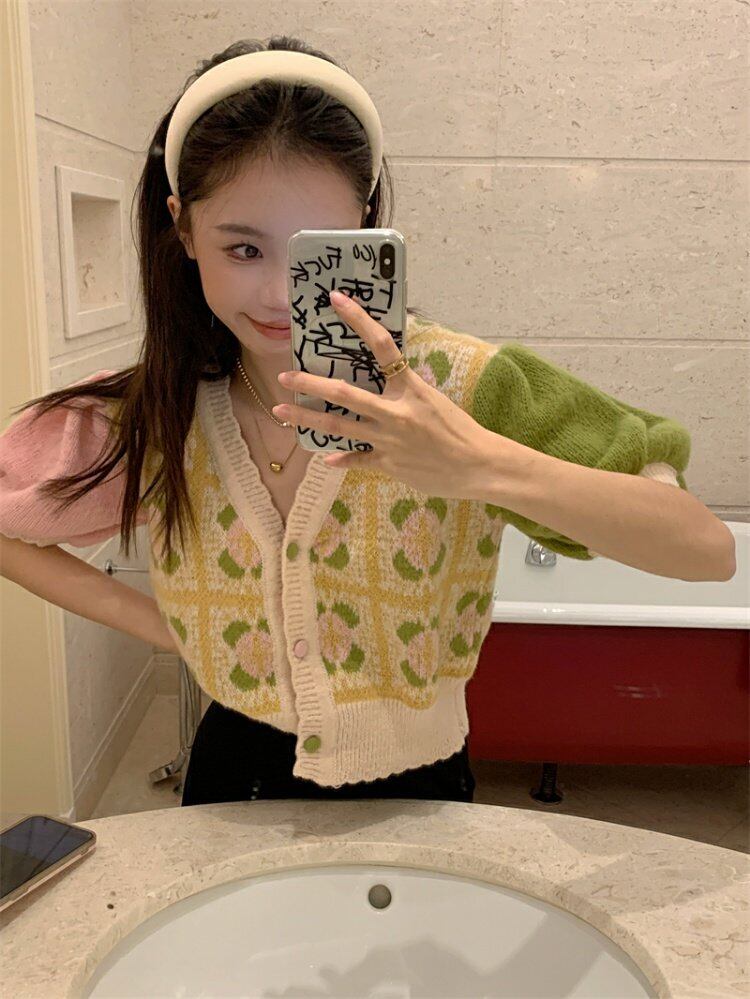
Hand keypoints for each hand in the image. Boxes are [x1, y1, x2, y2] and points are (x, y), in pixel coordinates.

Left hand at [272, 289, 497, 499]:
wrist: (479, 466)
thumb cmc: (461, 430)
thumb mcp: (434, 400)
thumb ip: (406, 392)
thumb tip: (388, 382)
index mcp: (410, 388)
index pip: (381, 345)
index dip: (358, 320)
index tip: (336, 300)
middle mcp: (395, 412)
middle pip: (344, 394)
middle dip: (309, 384)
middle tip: (284, 376)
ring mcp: (388, 439)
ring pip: (339, 428)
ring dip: (307, 419)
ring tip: (282, 413)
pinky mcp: (388, 464)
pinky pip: (357, 460)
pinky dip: (341, 458)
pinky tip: (326, 457)